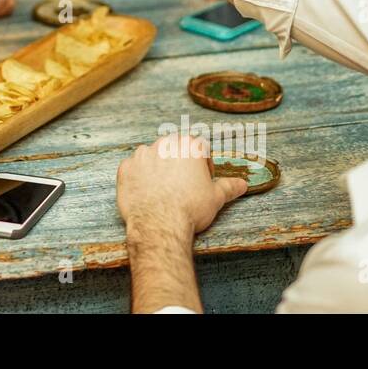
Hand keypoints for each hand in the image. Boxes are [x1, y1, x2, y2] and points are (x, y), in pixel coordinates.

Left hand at [117, 133, 247, 241]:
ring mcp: (141, 155)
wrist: (160, 224)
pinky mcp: (125, 168)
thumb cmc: (190, 209)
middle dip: (179, 163)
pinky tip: (146, 193)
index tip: (202, 179)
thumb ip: (228, 187)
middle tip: (183, 185)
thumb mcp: (215, 197)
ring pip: (152, 156)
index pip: (199, 146)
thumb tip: (242, 184)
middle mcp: (163, 144)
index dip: (203, 164)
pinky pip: (133, 169)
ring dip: (158, 168)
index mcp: (188, 145)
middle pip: (174, 148)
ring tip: (163, 190)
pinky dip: (139, 178)